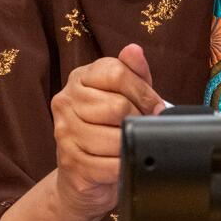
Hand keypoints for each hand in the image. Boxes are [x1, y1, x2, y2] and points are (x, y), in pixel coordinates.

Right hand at [49, 43, 164, 218]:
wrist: (81, 171)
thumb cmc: (108, 125)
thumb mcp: (125, 93)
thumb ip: (133, 71)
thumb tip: (134, 50)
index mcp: (80, 78)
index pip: (117, 73)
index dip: (144, 92)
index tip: (155, 106)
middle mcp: (66, 101)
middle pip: (117, 106)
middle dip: (141, 119)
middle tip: (146, 127)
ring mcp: (64, 132)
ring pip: (115, 137)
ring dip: (133, 144)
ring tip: (134, 144)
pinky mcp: (70, 163)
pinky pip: (110, 164)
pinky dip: (125, 165)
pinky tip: (125, 162)